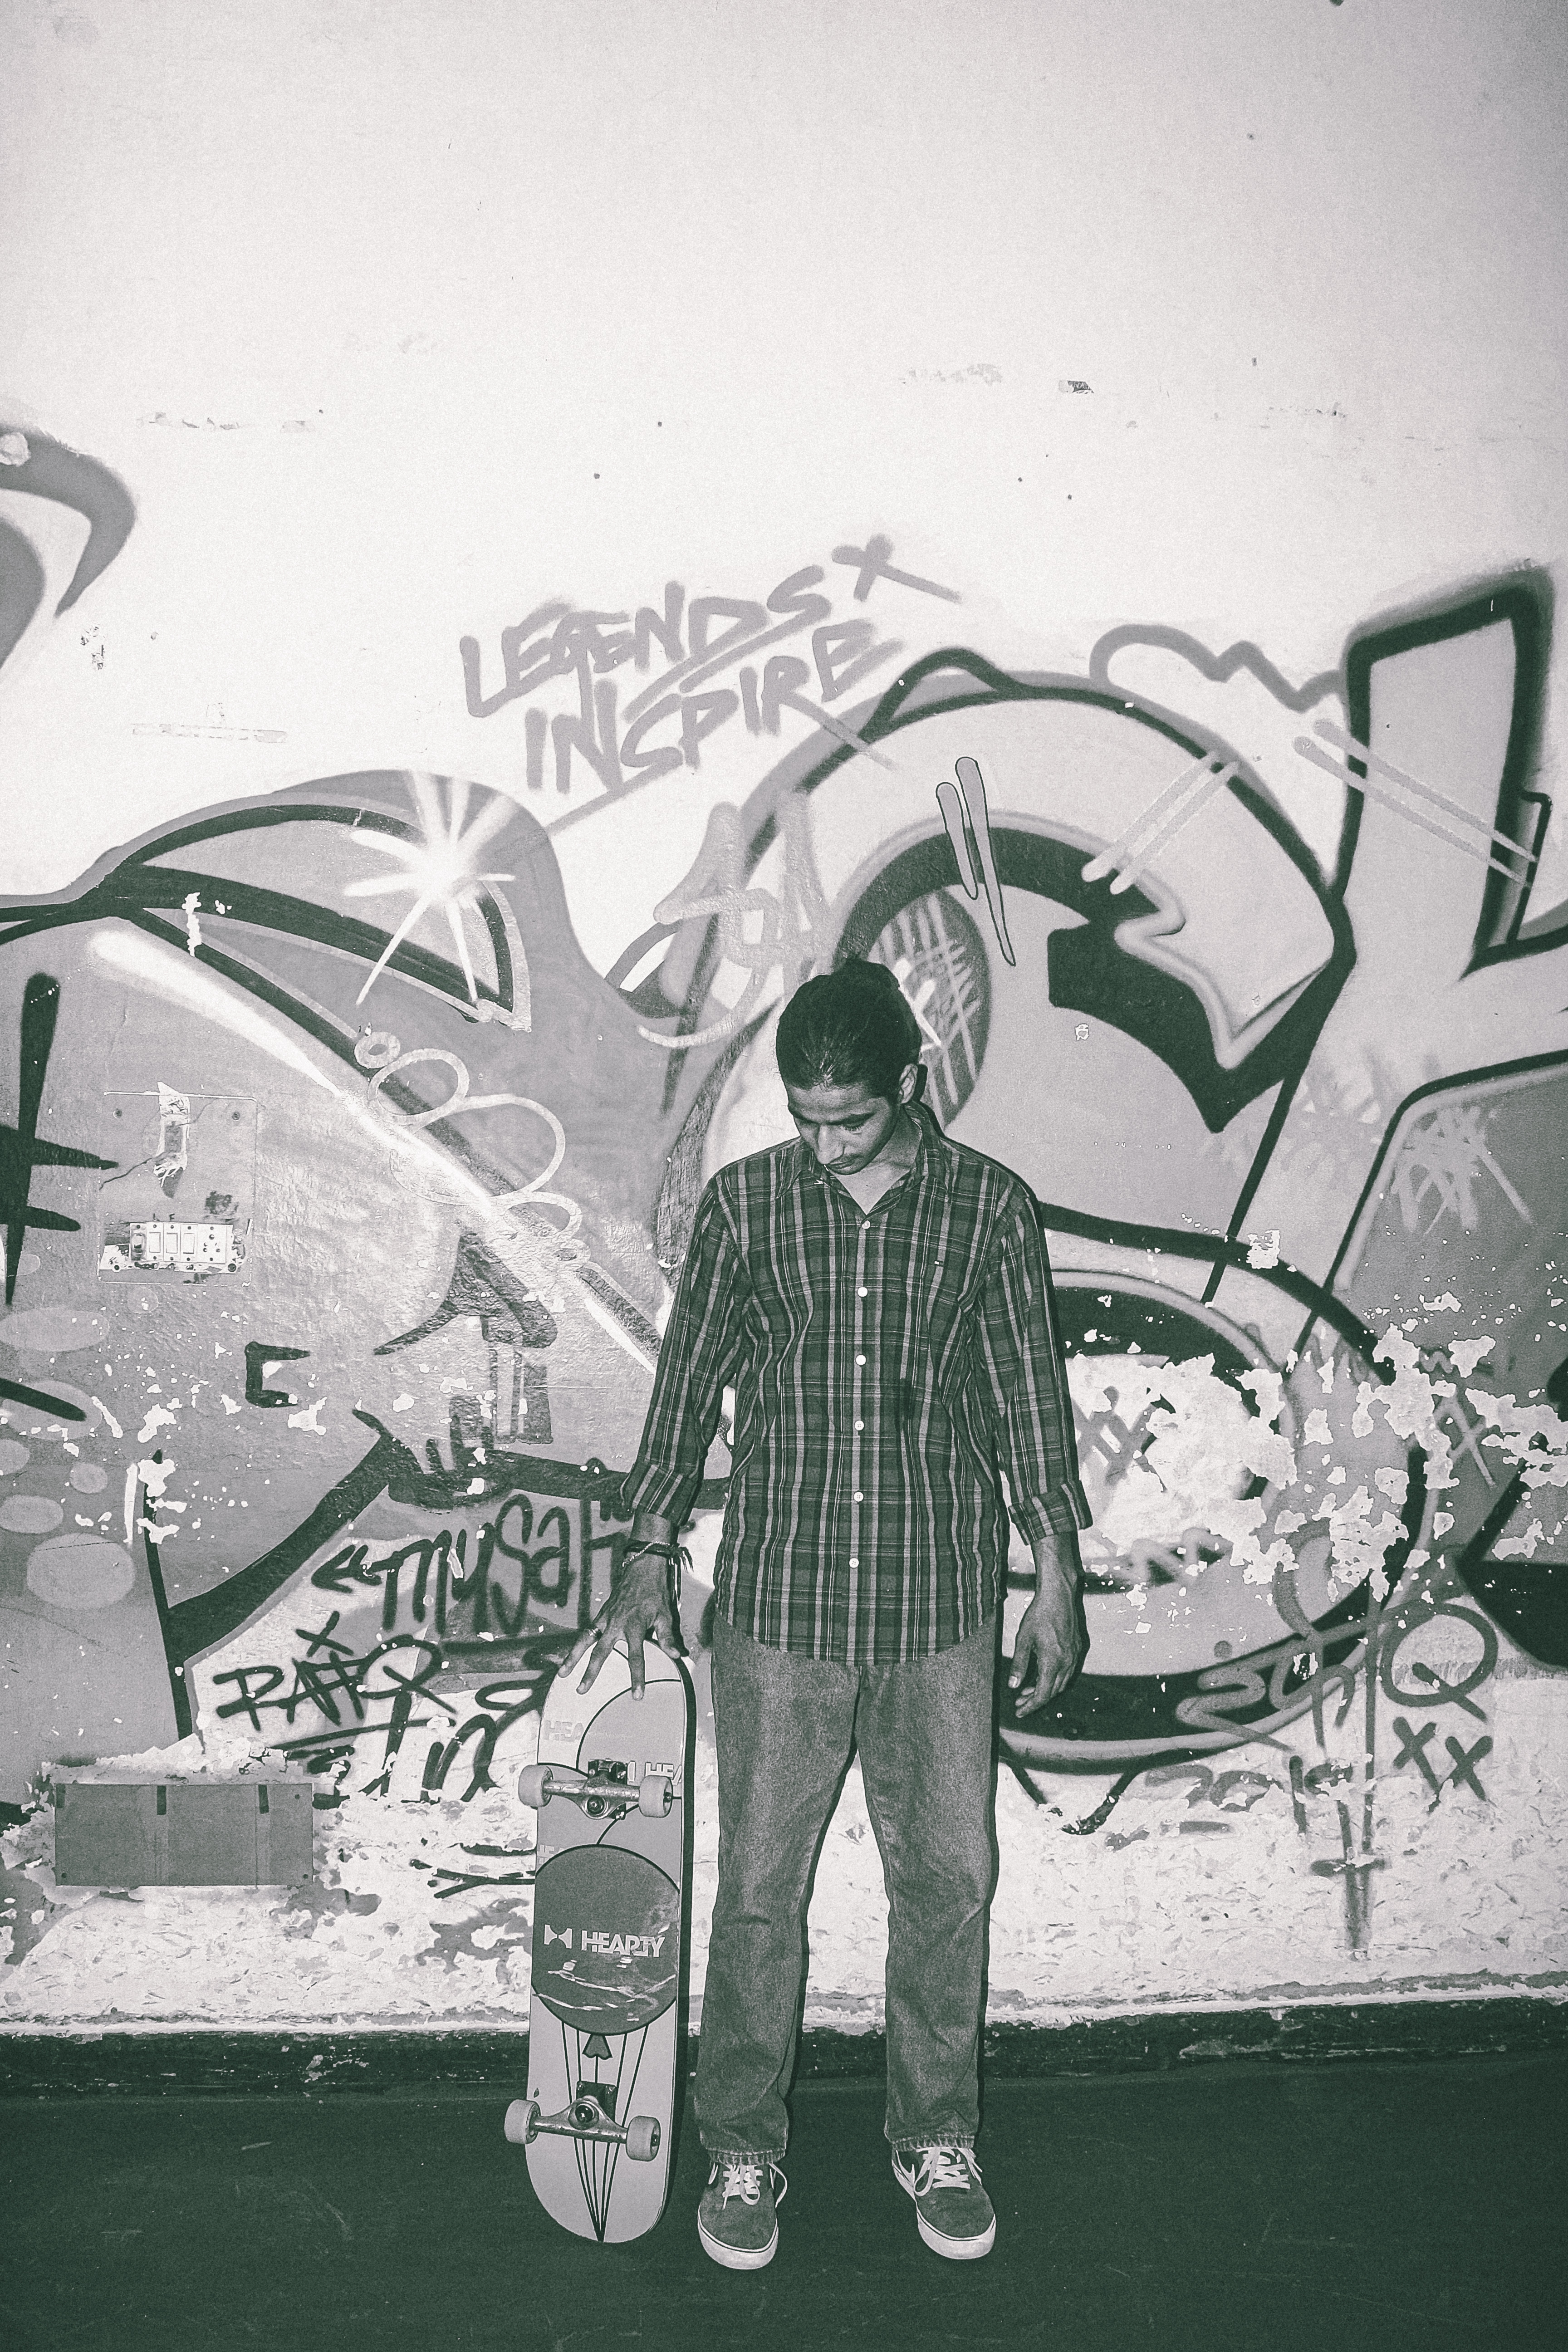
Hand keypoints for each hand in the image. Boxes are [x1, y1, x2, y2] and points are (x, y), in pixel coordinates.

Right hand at [563, 1550, 679, 1700]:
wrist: (643, 1568)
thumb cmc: (656, 1593)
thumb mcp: (666, 1614)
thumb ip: (668, 1637)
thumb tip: (677, 1655)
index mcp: (634, 1625)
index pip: (636, 1657)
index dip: (637, 1677)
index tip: (637, 1695)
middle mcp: (616, 1623)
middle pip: (601, 1652)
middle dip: (591, 1672)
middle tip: (582, 1690)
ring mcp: (605, 1618)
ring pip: (585, 1641)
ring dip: (573, 1658)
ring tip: (563, 1674)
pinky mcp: (600, 1614)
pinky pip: (586, 1631)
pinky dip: (577, 1644)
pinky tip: (569, 1656)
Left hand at [1008, 1538, 1087, 1714]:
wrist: (1059, 1595)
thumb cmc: (1039, 1615)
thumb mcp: (1023, 1639)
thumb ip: (1019, 1664)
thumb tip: (1012, 1686)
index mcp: (1052, 1662)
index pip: (1042, 1695)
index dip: (1030, 1706)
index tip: (1019, 1712)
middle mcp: (1067, 1662)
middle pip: (1052, 1692)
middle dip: (1035, 1700)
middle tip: (1019, 1702)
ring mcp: (1074, 1656)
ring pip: (1061, 1684)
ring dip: (1045, 1690)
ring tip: (1027, 1690)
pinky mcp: (1077, 1649)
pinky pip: (1067, 1672)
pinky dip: (1055, 1679)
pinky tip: (1043, 1675)